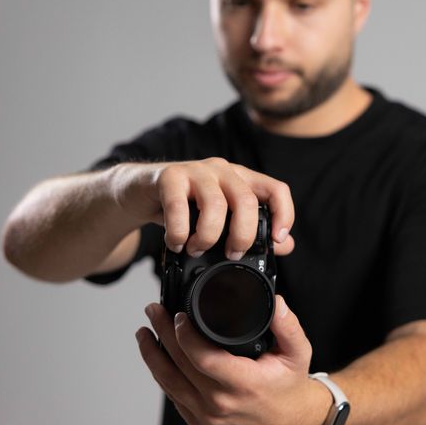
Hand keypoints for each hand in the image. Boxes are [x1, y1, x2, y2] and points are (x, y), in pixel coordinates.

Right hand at [110, 157, 293, 258]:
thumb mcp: (221, 218)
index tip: (276, 240)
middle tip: (231, 254)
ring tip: (197, 250)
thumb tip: (285, 246)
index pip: (277, 190)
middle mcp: (224, 171)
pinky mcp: (170, 176)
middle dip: (242, 235)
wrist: (140, 191)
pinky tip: (177, 242)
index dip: (284, 214)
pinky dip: (179, 232)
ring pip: (216, 204)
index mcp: (243, 180)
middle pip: (247, 201)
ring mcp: (197, 171)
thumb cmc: (185, 206)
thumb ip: (252, 230)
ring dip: (208, 236)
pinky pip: (179, 206)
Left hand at [136, 296, 329, 424]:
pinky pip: (174, 397)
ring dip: (152, 356)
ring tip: (144, 333)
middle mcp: (221, 403)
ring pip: (169, 383)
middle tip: (154, 311)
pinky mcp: (200, 423)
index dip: (185, 335)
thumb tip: (276, 303)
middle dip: (162, 333)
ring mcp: (207, 416)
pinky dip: (162, 375)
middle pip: (179, 365)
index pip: (203, 358)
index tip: (179, 315)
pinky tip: (158, 358)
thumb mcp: (298, 354)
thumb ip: (288, 326)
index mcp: (244, 384)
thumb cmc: (290, 389)